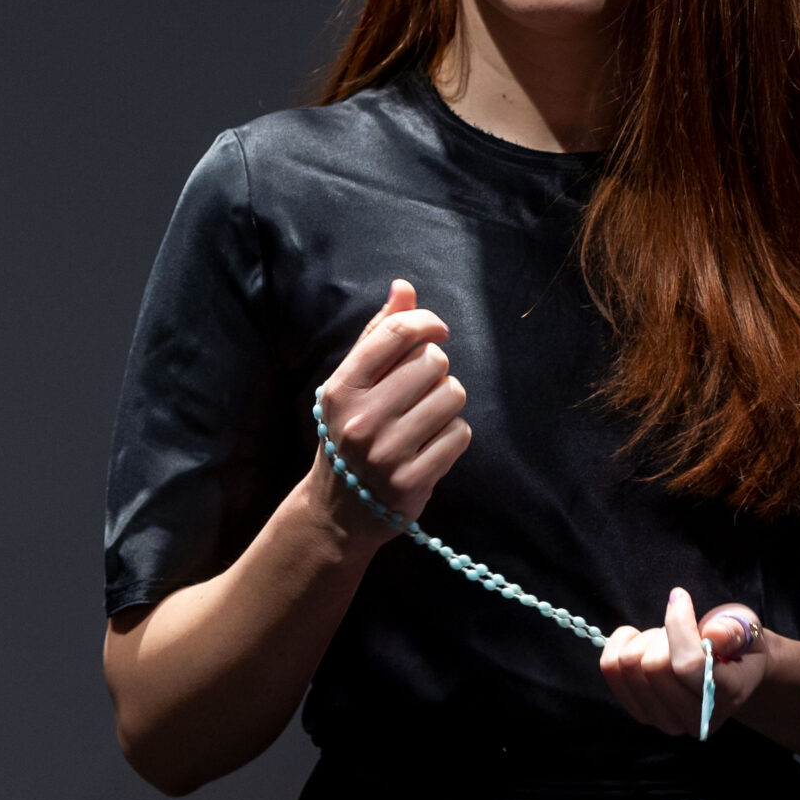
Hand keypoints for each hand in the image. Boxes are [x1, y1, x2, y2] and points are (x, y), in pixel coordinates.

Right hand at [308, 280, 472, 538]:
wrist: (339, 511)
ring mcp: (386, 452)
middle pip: (434, 362)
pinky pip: (460, 434)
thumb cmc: (351, 433)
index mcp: (342, 388)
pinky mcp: (412, 480)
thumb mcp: (353, 384)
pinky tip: (429, 447)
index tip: (437, 332)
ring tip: (425, 419)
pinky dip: (452, 437)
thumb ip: (379, 334)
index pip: (396, 332)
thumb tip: (404, 287)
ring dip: (447, 403)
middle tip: (419, 392)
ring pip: (453, 396)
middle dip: (436, 371)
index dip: (427, 323)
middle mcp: (361, 418)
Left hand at [600, 588, 770, 737]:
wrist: (733, 673)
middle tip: (681, 628)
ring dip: (645, 640)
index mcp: (728, 695)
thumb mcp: (748, 630)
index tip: (679, 597)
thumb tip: (714, 635)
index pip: (687, 664)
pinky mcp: (641, 713)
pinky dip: (621, 644)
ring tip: (668, 640)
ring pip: (628, 666)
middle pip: (653, 666)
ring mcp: (665, 720)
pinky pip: (610, 669)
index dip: (677, 624)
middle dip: (663, 633)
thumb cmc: (740, 646)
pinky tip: (642, 642)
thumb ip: (735, 631)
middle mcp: (696, 718)